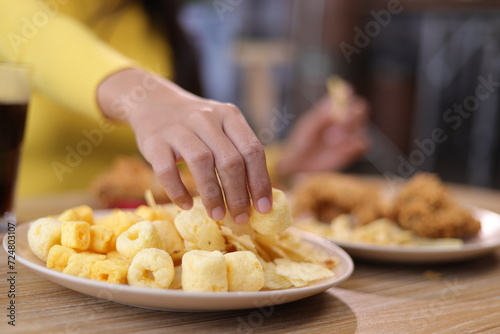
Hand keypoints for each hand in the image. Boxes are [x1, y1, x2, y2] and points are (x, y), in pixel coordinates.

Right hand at [97, 68, 271, 222]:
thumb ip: (238, 153)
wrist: (152, 101)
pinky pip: (167, 170)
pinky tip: (186, 205)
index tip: (263, 208)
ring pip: (202, 162)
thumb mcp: (221, 127)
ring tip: (217, 215)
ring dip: (212, 194)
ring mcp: (178, 128)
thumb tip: (259, 196)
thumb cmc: (196, 125)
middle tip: (240, 218)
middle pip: (230, 160)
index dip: (260, 181)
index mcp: (229, 116)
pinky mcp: (154, 141)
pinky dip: (178, 191)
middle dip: (238, 194)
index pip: (252, 150)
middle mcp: (206, 119)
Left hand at [277, 90, 369, 176]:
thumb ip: (321, 116)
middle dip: (352, 113)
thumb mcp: (307, 128)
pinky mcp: (355, 149)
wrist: (300, 165)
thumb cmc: (301, 142)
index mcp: (332, 108)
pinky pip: (364, 143)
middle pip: (360, 108)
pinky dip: (354, 145)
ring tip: (331, 141)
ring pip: (362, 126)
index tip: (345, 95)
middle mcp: (345, 118)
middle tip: (341, 122)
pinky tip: (340, 149)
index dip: (347, 93)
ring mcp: (351, 133)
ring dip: (349, 132)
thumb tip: (335, 105)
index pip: (345, 94)